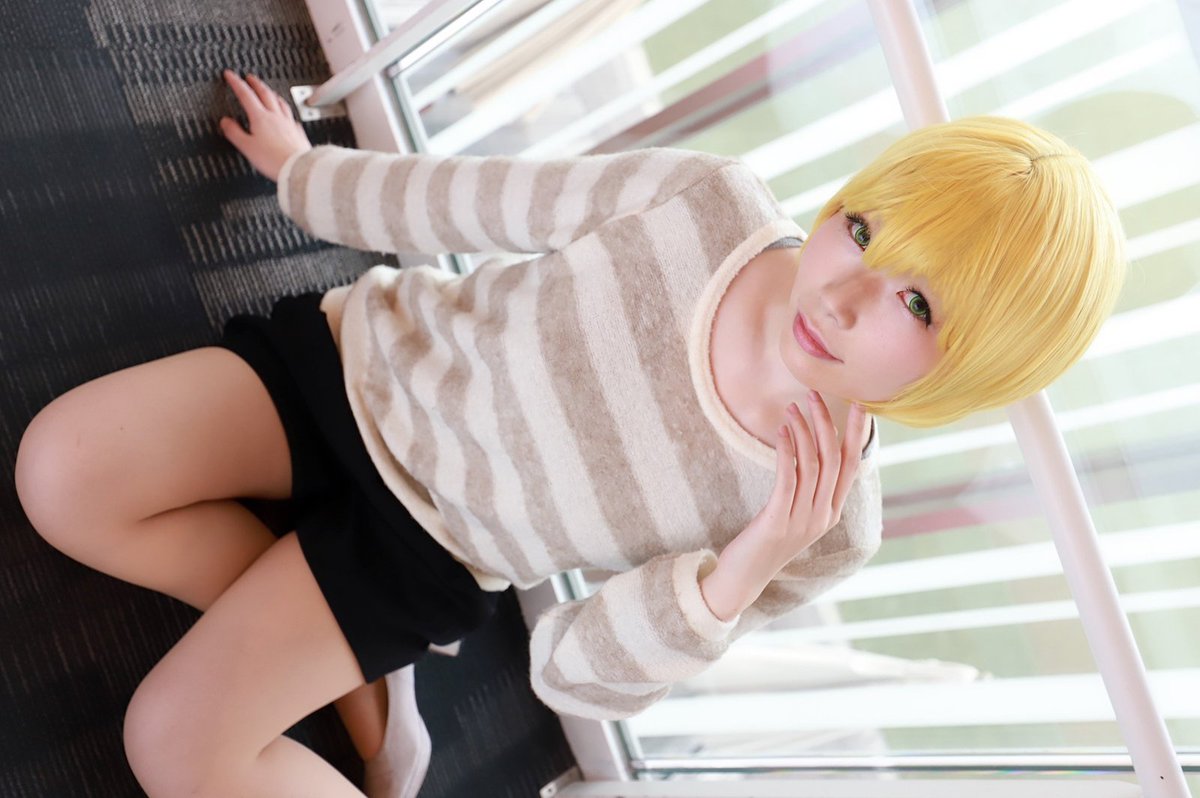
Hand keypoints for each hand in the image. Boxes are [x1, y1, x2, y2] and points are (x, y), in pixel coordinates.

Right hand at [219, 70, 311, 181]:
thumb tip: (225, 122)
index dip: (236, 83)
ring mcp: (289, 124)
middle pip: (265, 93)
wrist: (297, 168)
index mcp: (261, 118)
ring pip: (280, 102)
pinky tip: (287, 115)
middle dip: (255, 83)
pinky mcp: (298, 133)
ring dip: (271, 93)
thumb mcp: (247, 147)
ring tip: (268, 90)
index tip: (230, 75)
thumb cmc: (274, 160)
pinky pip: (291, 116)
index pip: (246, 94)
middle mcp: (276, 117)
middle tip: (249, 77)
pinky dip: (285, 111)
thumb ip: (234, 133)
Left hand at [700, 393, 870, 620]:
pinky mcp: (778, 521)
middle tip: (814, 395)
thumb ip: (808, 489)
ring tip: (792, 407)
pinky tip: (780, 431)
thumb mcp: (795, 514)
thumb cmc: (766, 540)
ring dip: (803, 431)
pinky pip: (788, 478)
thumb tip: (812, 452)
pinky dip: (786, 450)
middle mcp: (823, 515)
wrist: (744, 577)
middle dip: (827, 423)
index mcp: (831, 512)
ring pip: (812, 465)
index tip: (860, 405)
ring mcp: (803, 520)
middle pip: (834, 459)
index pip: (852, 466)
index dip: (857, 435)